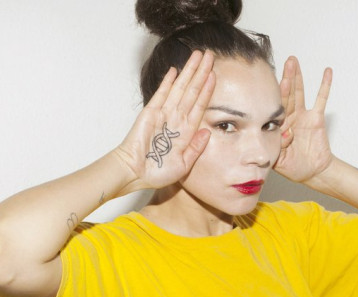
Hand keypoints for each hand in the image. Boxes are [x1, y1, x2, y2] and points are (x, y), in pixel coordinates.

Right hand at [114, 50, 215, 193]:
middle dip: (201, 73)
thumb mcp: (183, 165)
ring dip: (189, 72)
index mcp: (185, 132)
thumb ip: (196, 148)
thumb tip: (207, 132)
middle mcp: (176, 120)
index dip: (208, 91)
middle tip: (210, 55)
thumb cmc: (156, 173)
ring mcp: (163, 114)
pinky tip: (175, 70)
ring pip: (180, 88)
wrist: (134, 174)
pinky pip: (161, 94)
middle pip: (192, 92)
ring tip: (198, 55)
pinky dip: (168, 82)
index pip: (200, 106)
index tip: (214, 75)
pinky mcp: (150, 112)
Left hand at [273, 56, 333, 184]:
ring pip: (298, 94)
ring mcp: (302, 117)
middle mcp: (288, 119)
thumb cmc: (294, 167)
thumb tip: (284, 135)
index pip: (274, 112)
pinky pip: (321, 100)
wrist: (312, 172)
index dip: (275, 106)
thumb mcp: (280, 161)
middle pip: (285, 96)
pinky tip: (327, 72)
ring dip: (297, 78)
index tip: (271, 97)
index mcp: (276, 127)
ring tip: (293, 62)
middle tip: (284, 64)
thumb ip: (278, 148)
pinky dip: (324, 86)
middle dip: (284, 80)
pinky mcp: (316, 118)